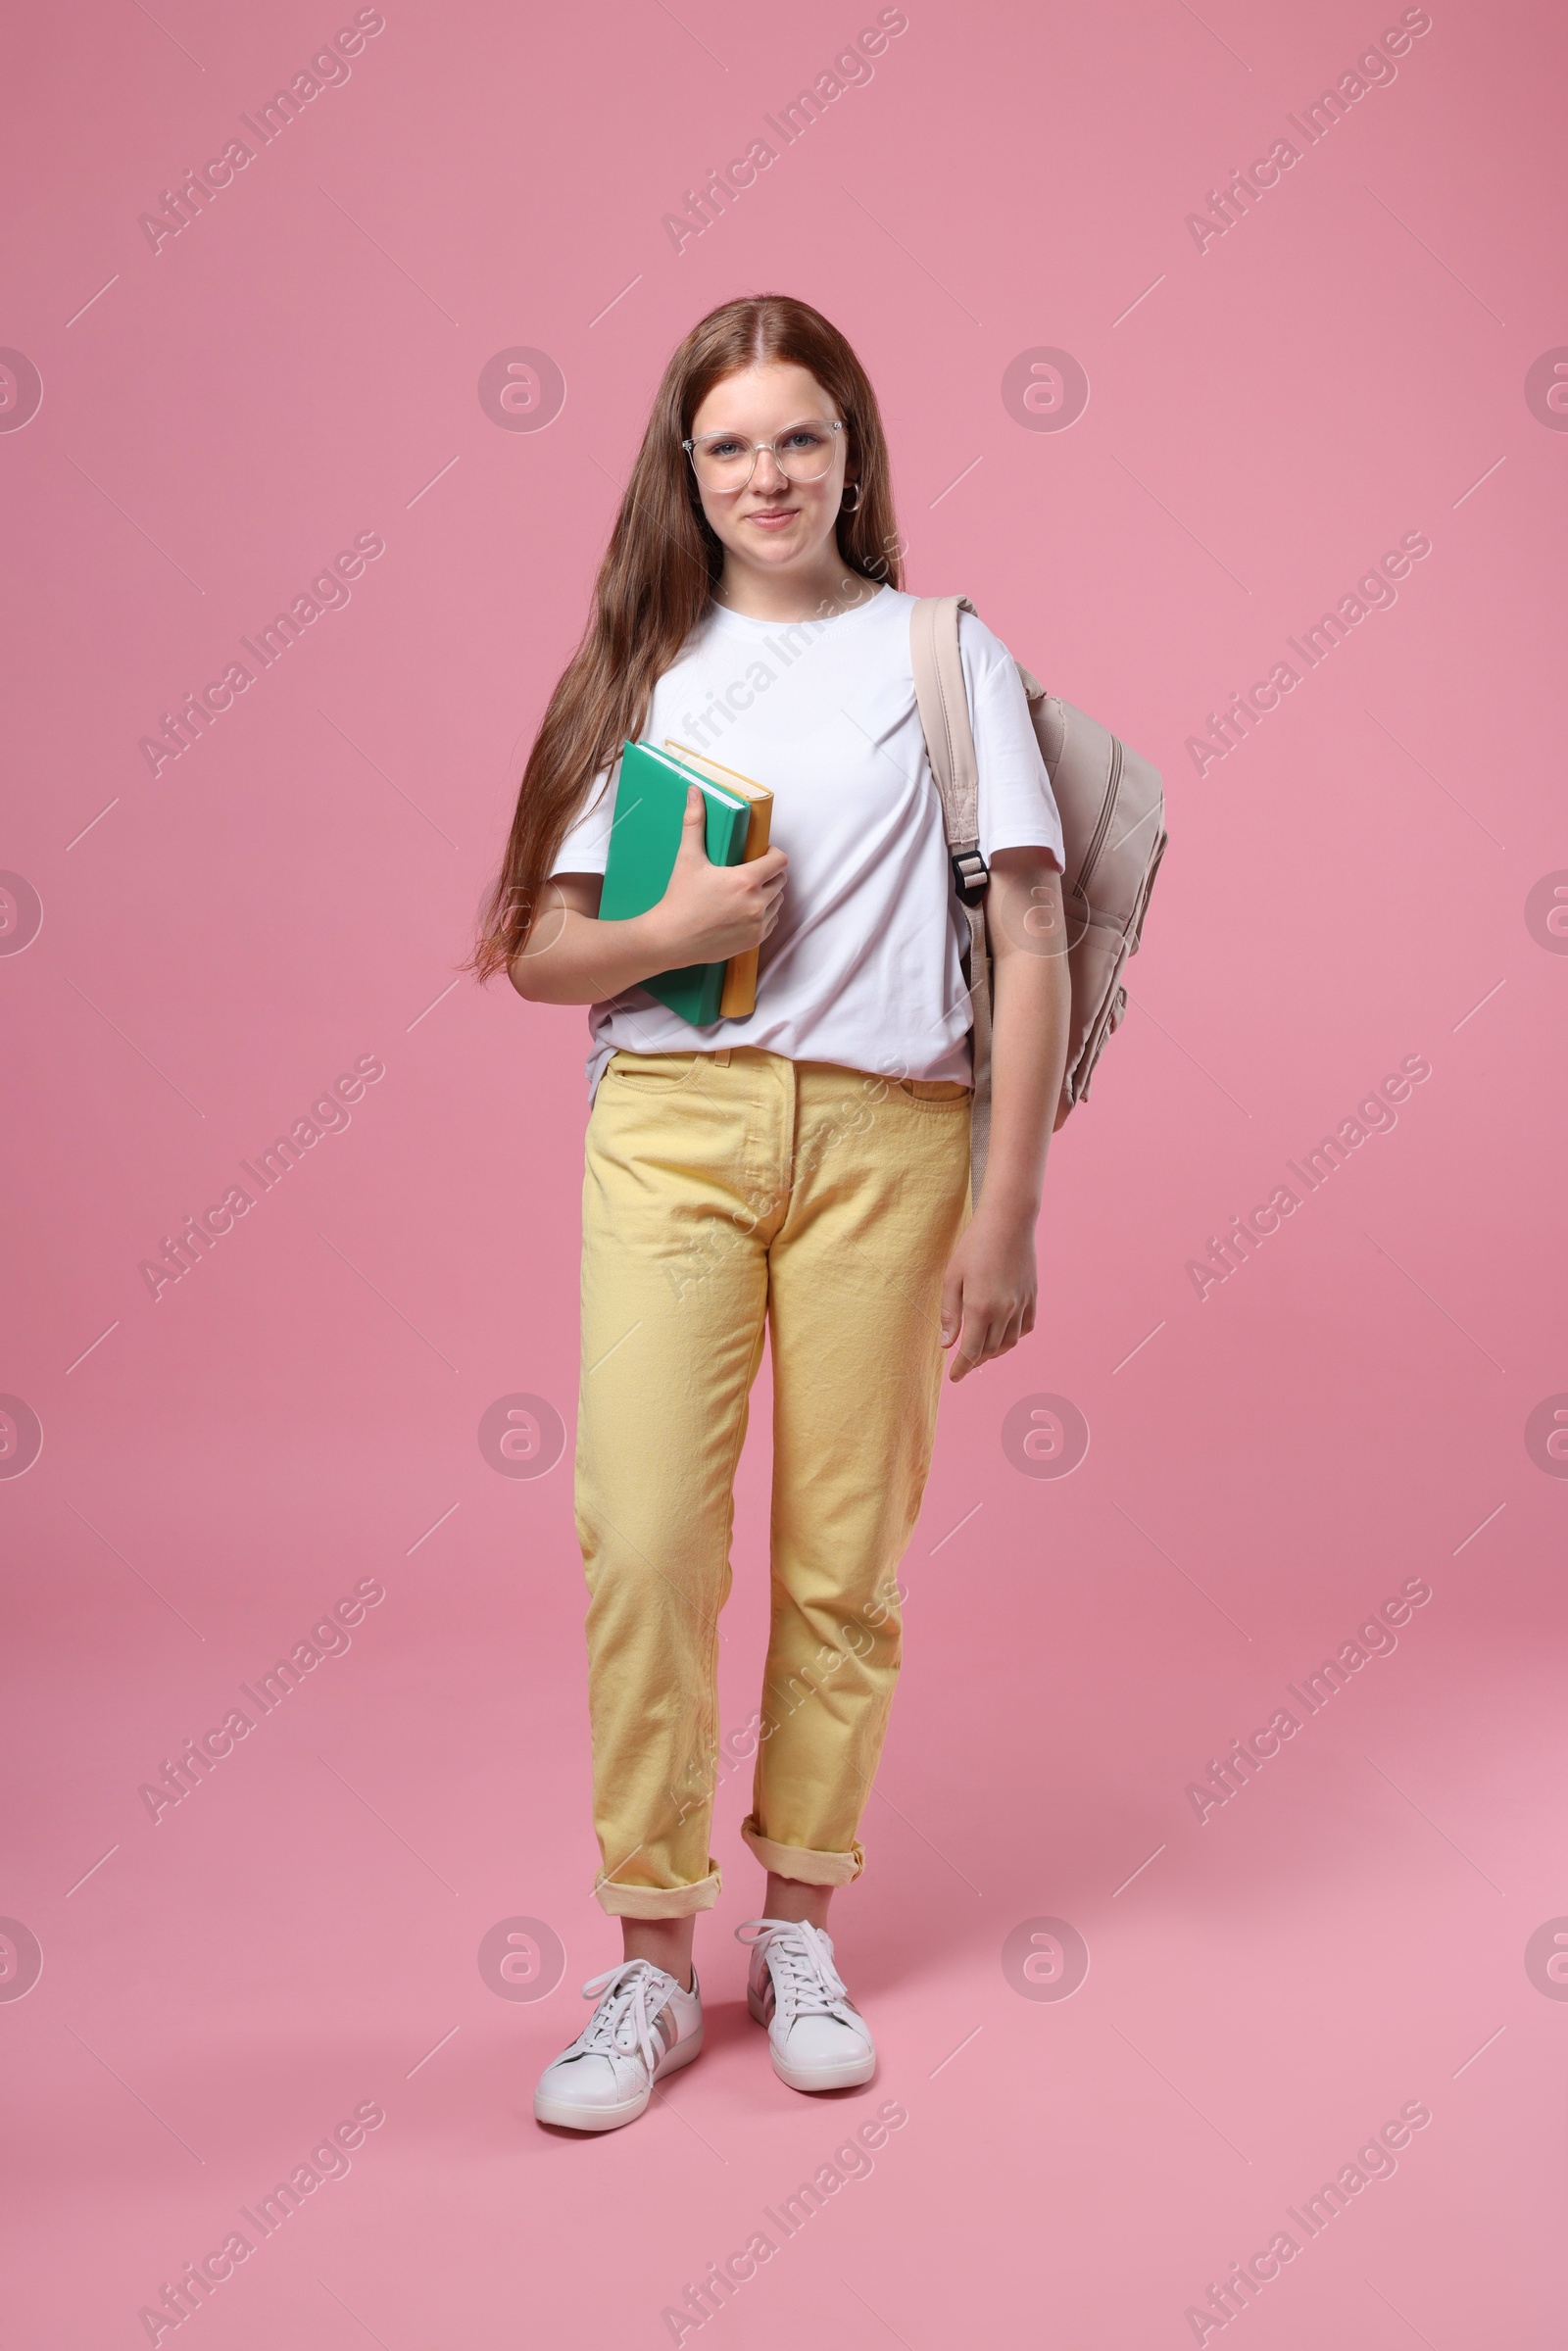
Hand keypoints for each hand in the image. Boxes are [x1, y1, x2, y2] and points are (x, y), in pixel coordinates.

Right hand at [646, 787, 787, 965]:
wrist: (669, 940)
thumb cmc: (678, 899)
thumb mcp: (688, 859)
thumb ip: (694, 823)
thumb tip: (694, 792)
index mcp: (745, 881)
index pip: (780, 861)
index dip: (773, 854)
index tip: (761, 853)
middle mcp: (757, 904)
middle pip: (781, 881)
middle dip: (770, 874)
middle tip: (751, 871)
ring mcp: (757, 925)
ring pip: (777, 902)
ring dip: (768, 895)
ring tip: (746, 891)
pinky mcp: (753, 941)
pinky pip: (771, 923)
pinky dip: (763, 916)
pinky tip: (744, 911)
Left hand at [939, 1208, 1036, 1382]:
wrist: (1008, 1222)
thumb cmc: (974, 1246)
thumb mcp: (952, 1278)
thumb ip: (950, 1313)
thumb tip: (947, 1344)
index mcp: (981, 1308)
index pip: (972, 1351)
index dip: (962, 1368)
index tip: (954, 1378)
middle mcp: (1005, 1311)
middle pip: (991, 1350)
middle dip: (976, 1361)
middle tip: (964, 1363)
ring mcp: (1021, 1304)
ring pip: (1010, 1342)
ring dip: (995, 1352)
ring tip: (983, 1351)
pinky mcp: (1032, 1296)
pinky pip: (1026, 1327)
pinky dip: (1015, 1337)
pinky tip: (1004, 1334)